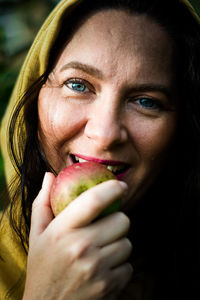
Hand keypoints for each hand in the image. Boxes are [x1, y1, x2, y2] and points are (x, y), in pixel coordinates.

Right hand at [23, 172, 132, 299]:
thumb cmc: (42, 268)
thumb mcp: (37, 235)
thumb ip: (42, 203)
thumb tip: (50, 176)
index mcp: (62, 231)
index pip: (93, 200)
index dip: (112, 188)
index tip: (120, 185)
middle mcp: (81, 247)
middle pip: (121, 220)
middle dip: (116, 221)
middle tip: (106, 228)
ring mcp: (96, 268)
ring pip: (127, 243)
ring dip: (118, 245)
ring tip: (101, 252)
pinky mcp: (108, 286)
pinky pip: (128, 266)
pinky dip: (120, 267)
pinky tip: (103, 270)